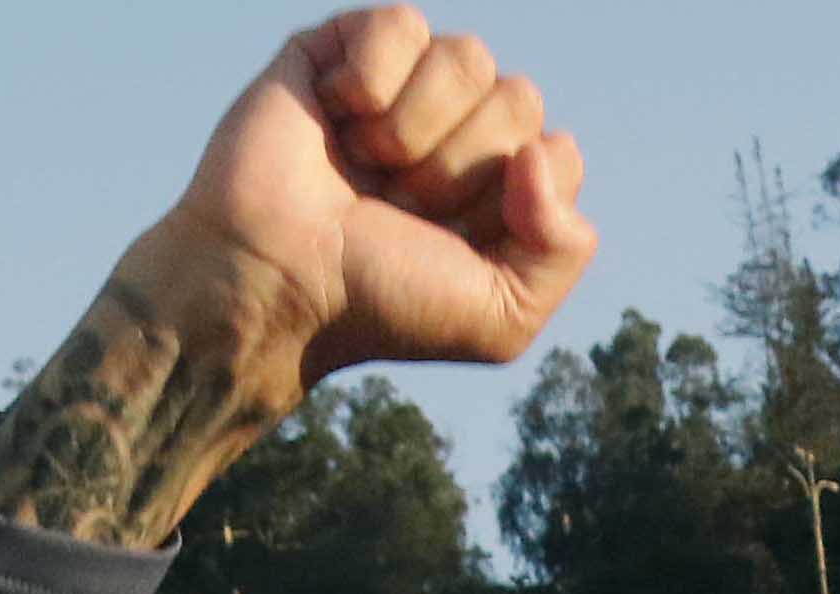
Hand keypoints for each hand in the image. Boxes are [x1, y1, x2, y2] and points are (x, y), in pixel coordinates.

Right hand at [145, 9, 593, 388]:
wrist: (274, 281)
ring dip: (414, 128)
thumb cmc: (376, 302)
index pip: (557, 153)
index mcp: (499, 187)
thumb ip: (564, 250)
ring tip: (364, 165)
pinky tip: (335, 118)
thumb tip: (544, 148)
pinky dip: (371, 80)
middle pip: (519, 99)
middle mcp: (458, 129)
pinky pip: (403, 24)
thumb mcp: (501, 319)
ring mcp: (404, 87)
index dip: (508, 203)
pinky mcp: (345, 48)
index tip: (447, 239)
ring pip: (470, 57)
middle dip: (458, 167)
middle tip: (397, 205)